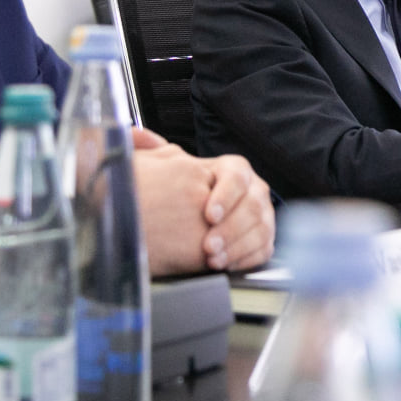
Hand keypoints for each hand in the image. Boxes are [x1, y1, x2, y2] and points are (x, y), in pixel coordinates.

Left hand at [133, 146, 274, 276]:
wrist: (189, 219)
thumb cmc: (179, 193)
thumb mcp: (165, 168)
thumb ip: (152, 151)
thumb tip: (137, 135)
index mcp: (233, 169)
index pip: (237, 176)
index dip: (225, 196)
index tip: (207, 215)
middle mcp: (252, 189)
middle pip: (252, 206)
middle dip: (229, 229)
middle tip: (207, 246)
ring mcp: (261, 214)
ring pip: (260, 229)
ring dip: (236, 247)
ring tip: (213, 259)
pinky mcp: (263, 238)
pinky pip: (263, 250)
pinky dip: (245, 259)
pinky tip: (226, 264)